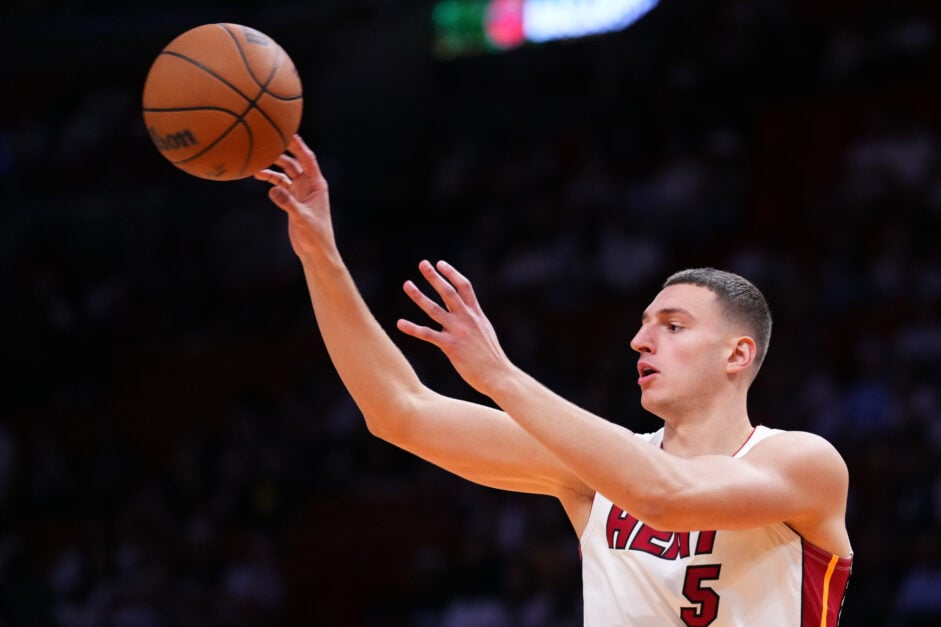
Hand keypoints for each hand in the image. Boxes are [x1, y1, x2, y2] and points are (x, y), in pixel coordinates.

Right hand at [254, 135, 332, 256]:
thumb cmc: (315, 236)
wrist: (315, 251)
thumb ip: (288, 204)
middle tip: (268, 138)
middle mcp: (309, 185)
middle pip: (294, 161)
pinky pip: (280, 184)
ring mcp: (300, 191)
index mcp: (317, 185)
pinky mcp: (292, 200)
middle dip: (282, 150)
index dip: (298, 145)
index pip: (307, 159)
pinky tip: (258, 176)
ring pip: (285, 172)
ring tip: (256, 162)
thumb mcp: (302, 219)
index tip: (288, 132)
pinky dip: (270, 179)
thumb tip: (272, 190)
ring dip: (272, 166)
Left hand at [397, 260, 512, 394]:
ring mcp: (458, 331)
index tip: (440, 263)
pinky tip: (400, 323)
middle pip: (448, 292)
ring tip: (407, 284)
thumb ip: (474, 321)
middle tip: (422, 264)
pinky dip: (413, 328)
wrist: (498, 375)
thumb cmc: (492, 358)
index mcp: (477, 314)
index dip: (452, 274)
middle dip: (434, 277)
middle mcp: (467, 319)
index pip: (464, 287)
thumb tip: (467, 313)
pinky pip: (428, 334)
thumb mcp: (485, 332)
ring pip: (434, 309)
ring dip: (418, 296)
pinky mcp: (451, 346)